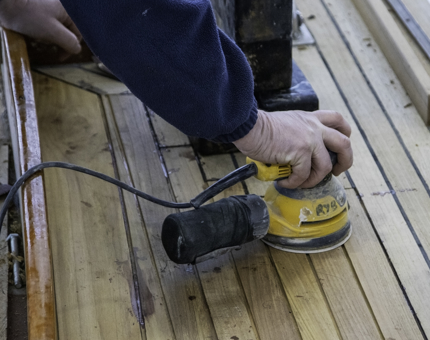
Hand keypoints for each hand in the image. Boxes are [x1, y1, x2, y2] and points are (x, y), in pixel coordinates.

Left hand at [0, 0, 81, 54]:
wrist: (4, 2)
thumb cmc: (27, 14)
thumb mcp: (53, 32)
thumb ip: (70, 42)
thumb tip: (77, 50)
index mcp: (69, 12)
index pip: (78, 35)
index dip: (70, 48)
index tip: (60, 57)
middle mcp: (61, 9)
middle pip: (66, 33)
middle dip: (55, 41)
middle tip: (43, 40)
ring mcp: (49, 10)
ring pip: (54, 31)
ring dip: (45, 37)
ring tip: (34, 32)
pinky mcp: (38, 12)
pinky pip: (44, 27)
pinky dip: (38, 31)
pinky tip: (30, 29)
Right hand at [233, 110, 352, 188]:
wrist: (249, 127)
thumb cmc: (259, 128)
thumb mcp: (286, 122)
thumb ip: (297, 132)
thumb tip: (297, 155)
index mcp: (310, 119)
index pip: (338, 120)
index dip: (345, 134)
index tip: (339, 149)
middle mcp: (314, 127)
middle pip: (344, 143)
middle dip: (345, 161)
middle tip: (335, 172)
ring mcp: (309, 139)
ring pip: (325, 166)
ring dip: (314, 180)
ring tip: (300, 183)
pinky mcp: (300, 152)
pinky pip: (303, 175)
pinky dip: (294, 183)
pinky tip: (284, 182)